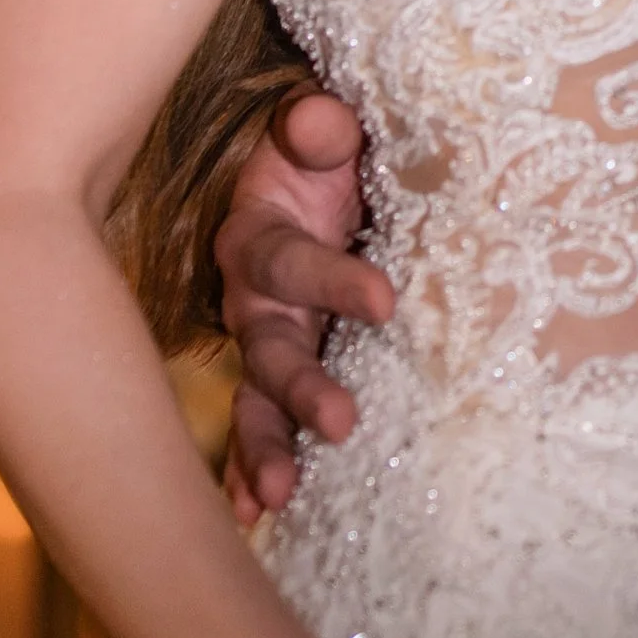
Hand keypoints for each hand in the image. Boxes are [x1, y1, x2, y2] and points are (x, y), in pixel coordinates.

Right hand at [215, 91, 385, 526]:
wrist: (325, 177)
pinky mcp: (281, 376)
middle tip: (341, 422)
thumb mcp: (328, 134)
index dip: (332, 280)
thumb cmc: (333, 158)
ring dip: (268, 446)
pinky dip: (251, 471)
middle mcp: (251, 297)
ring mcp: (265, 342)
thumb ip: (320, 128)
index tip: (385, 301)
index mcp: (260, 235)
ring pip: (258, 399)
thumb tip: (319, 121)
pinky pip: (261, 426)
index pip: (289, 261)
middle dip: (300, 387)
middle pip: (267, 346)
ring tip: (283, 494)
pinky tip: (254, 516)